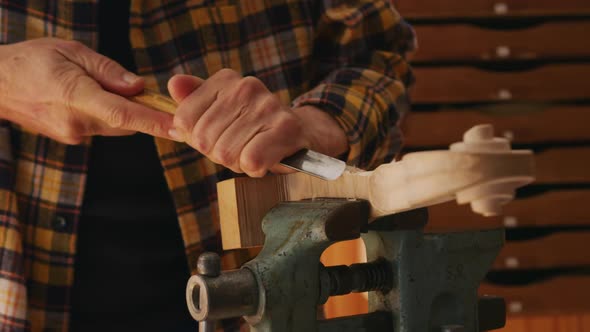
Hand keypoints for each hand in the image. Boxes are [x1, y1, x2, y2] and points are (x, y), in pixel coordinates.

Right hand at [0, 38, 173, 143]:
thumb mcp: (70, 51)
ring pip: (116, 126)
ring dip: (124, 111)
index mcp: (75, 96)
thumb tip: (138, 86)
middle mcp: (76, 122)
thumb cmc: (30, 61)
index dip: (154, 122)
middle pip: (127, 123)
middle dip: (142, 110)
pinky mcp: (72, 138)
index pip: (123, 115)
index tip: (179, 128)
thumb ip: (107, 70)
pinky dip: (109, 114)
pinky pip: (102, 127)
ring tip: (103, 85)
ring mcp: (73, 134)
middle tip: (144, 89)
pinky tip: (92, 96)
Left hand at [167, 69, 347, 176]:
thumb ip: (192, 104)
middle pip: (203, 140)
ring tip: (256, 152)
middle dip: (219, 154)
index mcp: (225, 80)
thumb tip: (171, 87)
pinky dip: (256, 169)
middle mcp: (245, 87)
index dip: (197, 140)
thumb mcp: (220, 114)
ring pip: (226, 153)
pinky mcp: (285, 127)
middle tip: (241, 149)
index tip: (218, 137)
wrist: (304, 134)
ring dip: (238, 164)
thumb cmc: (255, 129)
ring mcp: (267, 105)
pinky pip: (251, 161)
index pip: (183, 120)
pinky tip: (267, 160)